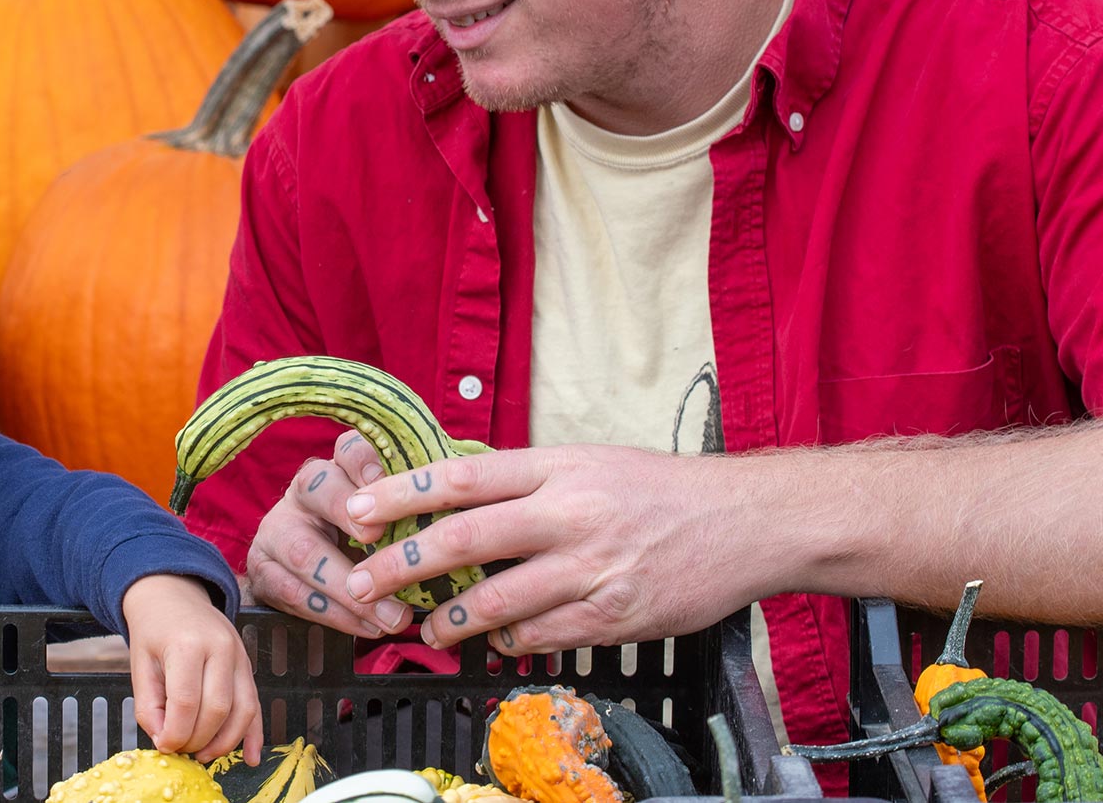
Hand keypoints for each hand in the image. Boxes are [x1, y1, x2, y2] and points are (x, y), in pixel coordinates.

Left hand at [124, 575, 264, 764]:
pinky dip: (255, 734)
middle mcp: (220, 647)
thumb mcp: (139, 665)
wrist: (172, 595)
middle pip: (217, 709)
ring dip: (225, 742)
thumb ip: (149, 706)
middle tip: (181, 750)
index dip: (175, 733)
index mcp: (187, 645)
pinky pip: (256, 704)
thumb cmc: (153, 631)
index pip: (186, 702)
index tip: (164, 746)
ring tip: (203, 755)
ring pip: (243, 710)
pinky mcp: (247, 664)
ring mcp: (239, 655)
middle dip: (198, 740)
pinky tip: (251, 757)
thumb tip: (165, 741)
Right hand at [241, 431, 414, 638]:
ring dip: (349, 587)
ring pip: (304, 550)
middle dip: (346, 513)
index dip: (365, 463)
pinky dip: (334, 614)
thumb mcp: (392, 524)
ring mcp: (278, 529)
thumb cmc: (367, 547)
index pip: (348, 449)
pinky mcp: (263, 570)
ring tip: (392, 617)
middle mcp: (304, 491)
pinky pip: (292, 592)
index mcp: (340, 470)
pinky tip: (366, 627)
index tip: (385, 482)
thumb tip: (470, 531)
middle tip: (376, 541)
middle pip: (315, 486)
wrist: (306, 582)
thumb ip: (417, 518)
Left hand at [340, 444, 776, 652]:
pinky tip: (493, 641)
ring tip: (424, 628)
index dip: (400, 494)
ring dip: (448, 620)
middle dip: (401, 563)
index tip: (356, 510)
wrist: (745, 521)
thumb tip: (452, 487)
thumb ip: (524, 477)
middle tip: (361, 583)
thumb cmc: (658, 489)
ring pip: (496, 600)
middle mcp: (568, 512)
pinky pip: (540, 635)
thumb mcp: (587, 461)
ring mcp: (591, 567)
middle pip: (463, 538)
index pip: (460, 476)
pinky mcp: (614, 615)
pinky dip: (506, 641)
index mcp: (555, 466)